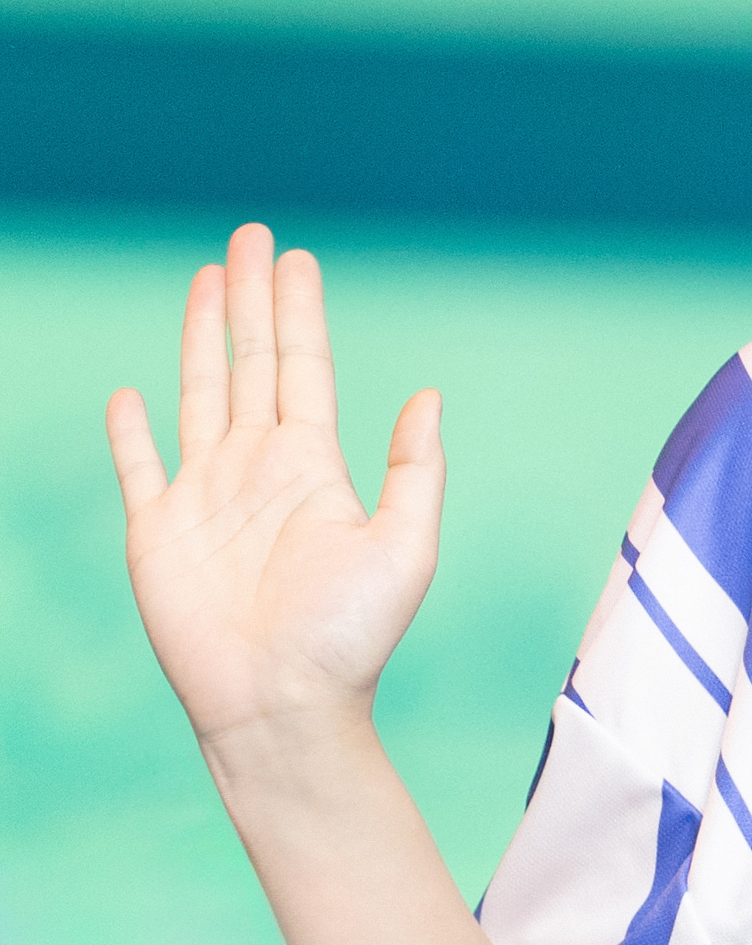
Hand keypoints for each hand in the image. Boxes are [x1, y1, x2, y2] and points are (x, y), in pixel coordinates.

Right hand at [105, 225, 445, 753]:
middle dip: (250, 300)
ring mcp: (205, 496)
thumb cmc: (350, 638)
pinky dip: (131, 430)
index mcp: (314, 466)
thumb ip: (415, 469)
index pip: (303, 368)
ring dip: (202, 337)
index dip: (298, 312)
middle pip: (251, 363)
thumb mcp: (406, 546)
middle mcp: (258, 469)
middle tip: (249, 237)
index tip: (295, 258)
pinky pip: (139, 468)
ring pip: (200, 394)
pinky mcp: (156, 533)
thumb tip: (429, 395)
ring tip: (205, 279)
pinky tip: (130, 393)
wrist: (283, 707)